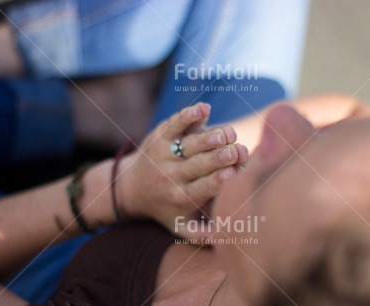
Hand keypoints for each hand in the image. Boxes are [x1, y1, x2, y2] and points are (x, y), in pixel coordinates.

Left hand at [119, 102, 247, 238]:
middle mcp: (170, 176)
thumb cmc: (164, 208)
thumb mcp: (179, 227)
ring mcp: (163, 153)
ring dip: (211, 137)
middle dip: (220, 157)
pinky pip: (174, 123)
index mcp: (180, 198)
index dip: (217, 181)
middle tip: (238, 151)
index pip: (201, 189)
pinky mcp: (159, 135)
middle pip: (198, 164)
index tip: (233, 174)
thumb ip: (202, 235)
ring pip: (190, 143)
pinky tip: (205, 108)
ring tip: (229, 133)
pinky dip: (189, 115)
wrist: (130, 188)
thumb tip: (229, 239)